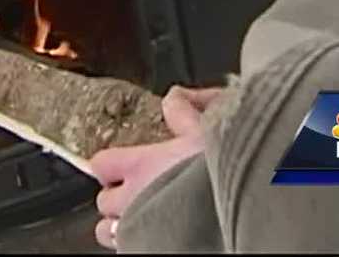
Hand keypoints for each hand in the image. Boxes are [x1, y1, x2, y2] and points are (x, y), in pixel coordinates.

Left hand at [89, 86, 223, 249]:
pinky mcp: (144, 250)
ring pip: (108, 232)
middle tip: (139, 196)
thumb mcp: (206, 134)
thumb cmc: (220, 175)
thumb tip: (175, 97)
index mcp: (141, 166)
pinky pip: (127, 249)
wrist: (237, 210)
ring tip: (142, 221)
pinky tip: (158, 237)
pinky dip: (138, 243)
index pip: (101, 163)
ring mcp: (135, 230)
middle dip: (117, 199)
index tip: (121, 167)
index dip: (111, 166)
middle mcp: (131, 199)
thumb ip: (184, 114)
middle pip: (103, 201)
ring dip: (121, 226)